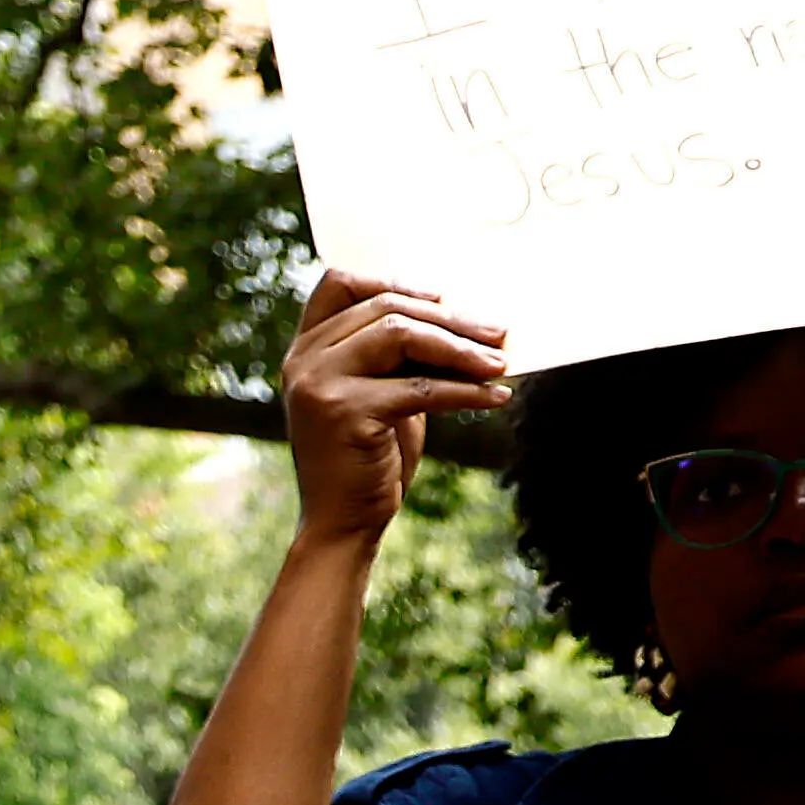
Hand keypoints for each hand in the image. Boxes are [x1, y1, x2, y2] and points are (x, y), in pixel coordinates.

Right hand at [281, 270, 512, 546]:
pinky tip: (495, 396)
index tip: (442, 300)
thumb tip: (461, 317)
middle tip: (498, 333)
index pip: (339, 282)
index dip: (391, 280)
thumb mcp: (378, 393)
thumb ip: (395, 354)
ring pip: (401, 334)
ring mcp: (318, 384)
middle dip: (450, 318)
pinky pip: (419, 386)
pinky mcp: (344, 412)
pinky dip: (465, 390)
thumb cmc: (369, 459)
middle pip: (385, 306)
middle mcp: (303, 360)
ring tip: (500, 362)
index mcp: (306, 349)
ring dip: (460, 347)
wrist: (343, 524)